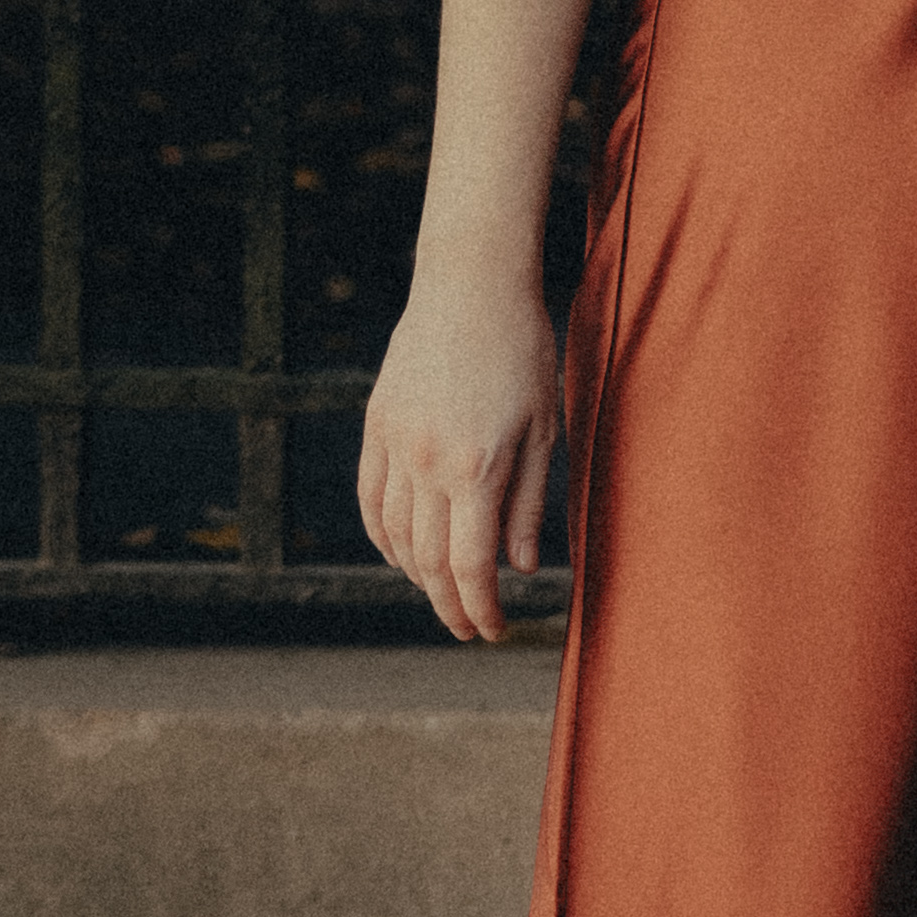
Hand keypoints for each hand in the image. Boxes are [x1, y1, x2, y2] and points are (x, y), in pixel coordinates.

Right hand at [356, 263, 564, 638]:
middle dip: (450, 605)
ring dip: (418, 575)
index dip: (481, 609)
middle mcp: (428, 464)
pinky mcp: (375, 425)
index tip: (493, 631)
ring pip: (396, 537)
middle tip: (469, 627)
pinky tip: (402, 554)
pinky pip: (371, 500)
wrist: (471, 285)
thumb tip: (522, 567)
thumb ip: (531, 503)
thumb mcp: (545, 429)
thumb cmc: (524, 352)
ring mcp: (394, 444)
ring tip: (443, 592)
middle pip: (429, 562)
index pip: (471, 566)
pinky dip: (384, 537)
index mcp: (477, 468)